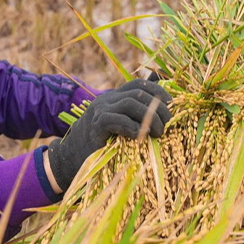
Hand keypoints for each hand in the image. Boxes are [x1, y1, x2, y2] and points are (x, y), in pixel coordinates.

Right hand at [44, 78, 171, 191]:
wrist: (70, 159)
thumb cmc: (101, 146)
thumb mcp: (122, 129)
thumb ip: (137, 118)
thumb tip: (164, 113)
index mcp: (115, 97)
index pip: (141, 84)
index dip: (159, 92)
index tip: (173, 107)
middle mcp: (108, 99)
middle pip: (140, 92)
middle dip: (159, 107)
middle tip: (168, 125)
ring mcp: (100, 110)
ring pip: (131, 102)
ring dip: (150, 117)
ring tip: (158, 133)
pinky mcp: (96, 125)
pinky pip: (117, 119)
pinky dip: (133, 127)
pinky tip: (141, 137)